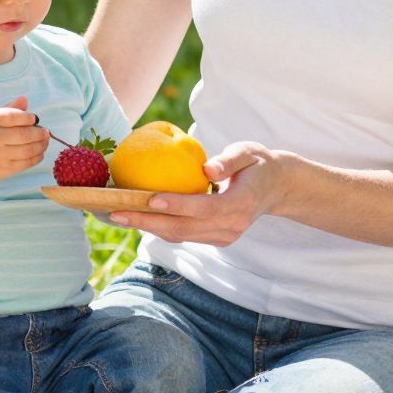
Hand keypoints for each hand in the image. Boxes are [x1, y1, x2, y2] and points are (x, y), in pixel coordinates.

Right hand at [0, 96, 49, 183]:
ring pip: (28, 150)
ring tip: (45, 141)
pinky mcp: (4, 168)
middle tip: (46, 132)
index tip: (34, 119)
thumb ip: (9, 109)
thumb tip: (24, 99)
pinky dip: (37, 157)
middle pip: (24, 135)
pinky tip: (40, 152)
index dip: (28, 117)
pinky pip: (26, 163)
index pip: (13, 116)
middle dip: (39, 133)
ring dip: (41, 145)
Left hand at [110, 142, 290, 244]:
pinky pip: (184, 236)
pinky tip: (137, 217)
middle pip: (184, 228)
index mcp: (240, 204)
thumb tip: (206, 169)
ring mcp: (224, 237)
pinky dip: (159, 227)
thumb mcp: (248, 152)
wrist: (276, 188)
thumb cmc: (258, 163)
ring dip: (147, 227)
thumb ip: (228, 160)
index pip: (204, 208)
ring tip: (117, 216)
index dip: (177, 205)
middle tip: (115, 212)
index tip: (149, 198)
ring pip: (180, 236)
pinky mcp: (217, 240)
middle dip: (147, 221)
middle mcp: (232, 226)